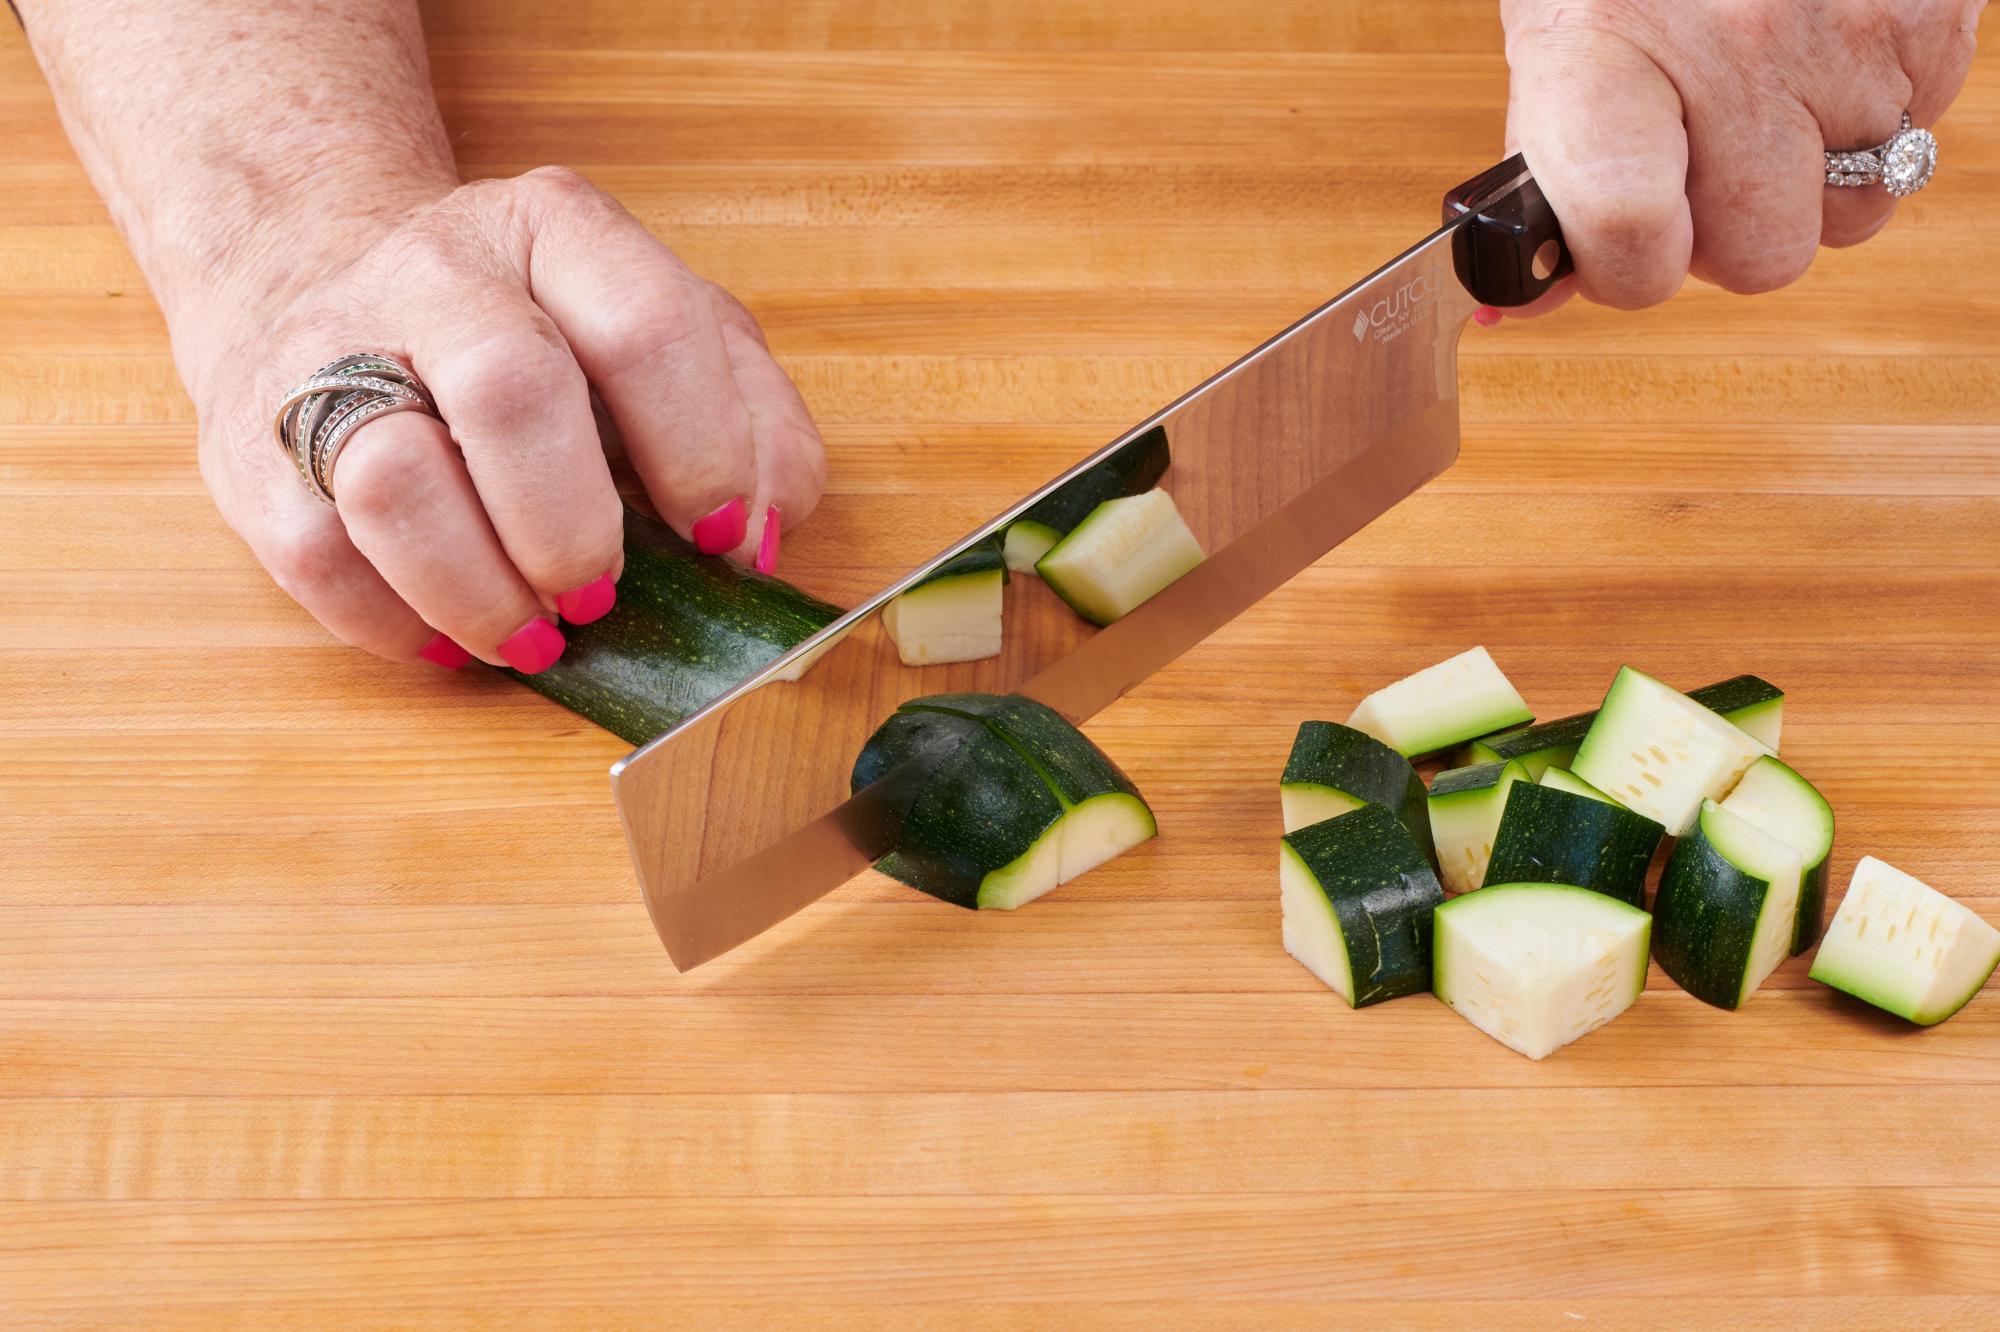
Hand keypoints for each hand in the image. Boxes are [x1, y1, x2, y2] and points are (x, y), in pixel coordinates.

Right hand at [186, 167, 824, 672]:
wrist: (321, 284)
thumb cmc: (538, 336)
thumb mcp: (668, 335)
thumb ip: (752, 418)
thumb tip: (766, 530)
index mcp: (556, 230)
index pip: (647, 326)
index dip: (702, 452)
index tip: (723, 540)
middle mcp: (433, 272)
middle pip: (511, 391)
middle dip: (575, 529)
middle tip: (604, 596)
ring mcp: (325, 357)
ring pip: (394, 483)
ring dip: (484, 592)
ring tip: (535, 635)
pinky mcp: (250, 453)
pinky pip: (322, 561)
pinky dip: (406, 625)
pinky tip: (458, 632)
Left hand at [1499, 0, 1984, 311]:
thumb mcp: (1553, 42)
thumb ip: (1546, 176)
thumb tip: (1520, 301)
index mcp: (1606, 54)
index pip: (1630, 236)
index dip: (1630, 269)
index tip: (1623, 246)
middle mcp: (1736, 48)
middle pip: (1763, 257)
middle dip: (1732, 230)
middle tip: (1703, 152)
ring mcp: (1848, 32)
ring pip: (1856, 211)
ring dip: (1813, 175)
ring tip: (1767, 88)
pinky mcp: (1935, 12)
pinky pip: (1919, 129)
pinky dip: (1875, 107)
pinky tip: (1822, 41)